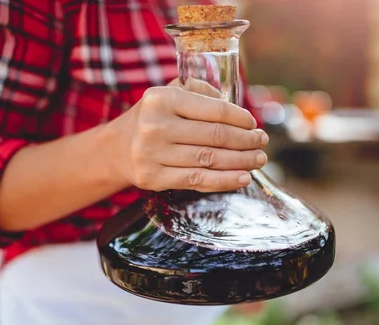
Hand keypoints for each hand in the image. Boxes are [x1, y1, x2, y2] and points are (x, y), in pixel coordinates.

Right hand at [106, 84, 267, 192]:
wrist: (116, 149)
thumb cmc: (152, 119)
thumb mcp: (168, 94)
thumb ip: (198, 90)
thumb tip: (230, 102)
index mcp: (162, 98)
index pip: (214, 110)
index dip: (241, 118)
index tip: (254, 123)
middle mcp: (155, 126)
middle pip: (215, 136)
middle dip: (246, 140)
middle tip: (262, 142)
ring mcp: (152, 154)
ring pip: (210, 160)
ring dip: (241, 161)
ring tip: (258, 159)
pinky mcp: (153, 178)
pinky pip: (197, 180)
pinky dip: (224, 180)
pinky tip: (242, 178)